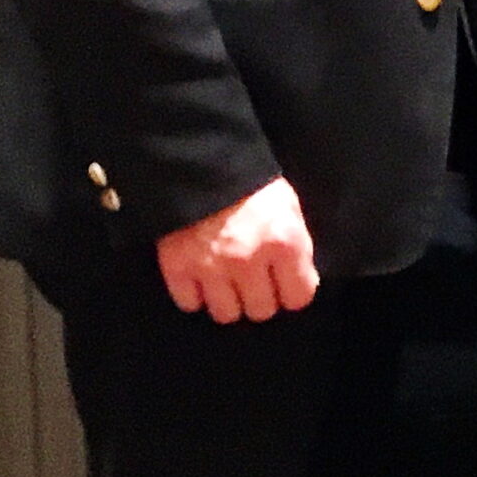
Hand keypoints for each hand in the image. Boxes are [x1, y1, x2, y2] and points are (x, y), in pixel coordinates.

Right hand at [156, 175, 318, 321]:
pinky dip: (195, 295)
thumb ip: (295, 247)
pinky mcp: (178, 268)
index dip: (293, 293)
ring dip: (228, 301)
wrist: (201, 163)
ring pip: (226, 313)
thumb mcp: (289, 208)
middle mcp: (249, 261)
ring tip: (227, 283)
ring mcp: (211, 267)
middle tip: (254, 283)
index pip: (299, 297)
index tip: (286, 287)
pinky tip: (201, 279)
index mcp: (284, 243)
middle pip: (261, 310)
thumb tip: (299, 282)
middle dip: (260, 298)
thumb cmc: (254, 184)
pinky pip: (190, 303)